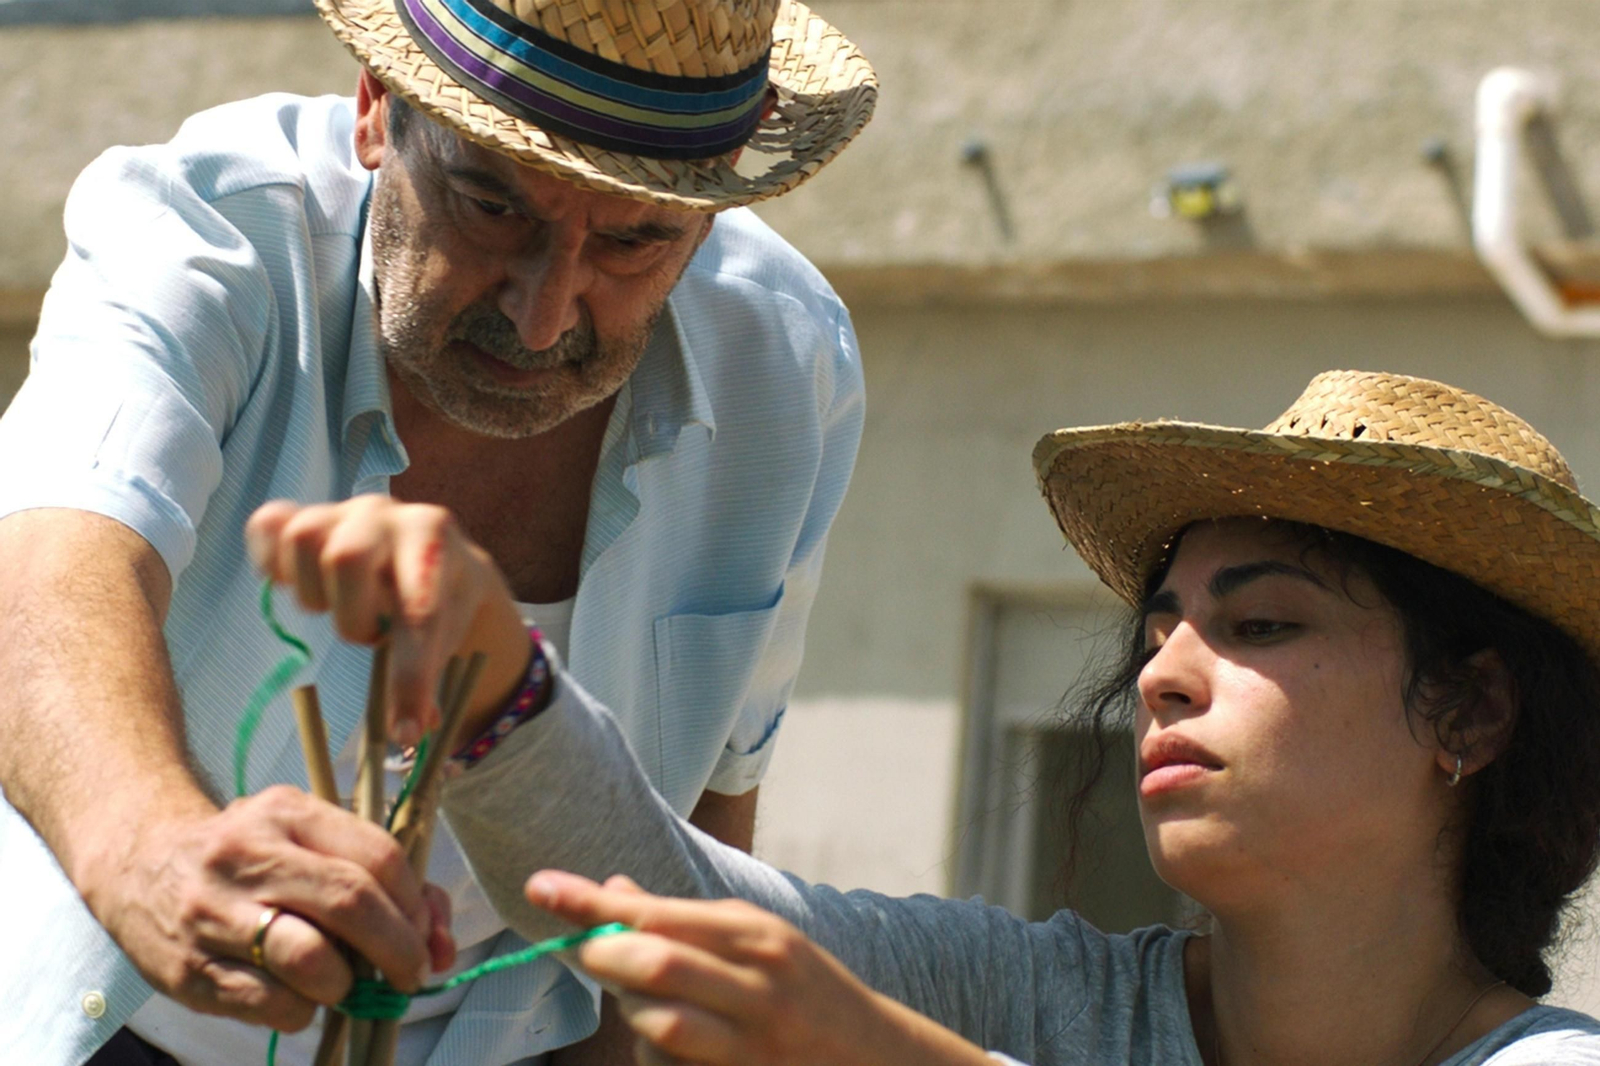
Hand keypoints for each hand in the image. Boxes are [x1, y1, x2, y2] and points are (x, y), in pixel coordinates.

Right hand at [84, 785, 453, 1030]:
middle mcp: (250, 856)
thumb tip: (442, 943)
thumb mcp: (307, 839)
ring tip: (345, 984)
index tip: (425, 934)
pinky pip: (271, 1005)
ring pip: (311, 960)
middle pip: (351, 903)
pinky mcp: (189, 969)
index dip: (415, 906)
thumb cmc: (250, 855)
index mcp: (289, 813)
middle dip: (398, 949)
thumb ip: (380, 880)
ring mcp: (215, 913)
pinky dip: (303, 1010)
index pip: (378, 857)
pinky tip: (298, 996)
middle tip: (410, 974)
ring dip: (347, 985)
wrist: (139, 862)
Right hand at [245, 495, 530, 746]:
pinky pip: (267, 525)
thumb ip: (428, 684)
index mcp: (435, 539)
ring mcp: (341, 508)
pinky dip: (271, 561)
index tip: (405, 729)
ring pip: (302, 538)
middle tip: (368, 635)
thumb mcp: (446, 636)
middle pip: (345, 557)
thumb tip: (409, 734)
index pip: (420, 613)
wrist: (433, 552)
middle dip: (352, 617)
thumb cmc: (439, 600)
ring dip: (312, 591)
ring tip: (335, 606)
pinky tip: (294, 583)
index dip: (410, 677)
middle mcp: (388, 512)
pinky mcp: (303, 510)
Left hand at [525, 871, 989, 1065]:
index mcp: (758, 935)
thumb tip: (613, 891)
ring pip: (656, 1023)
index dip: (591, 901)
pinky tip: (674, 1041)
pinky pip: (671, 1063)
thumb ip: (685, 921)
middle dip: (601, 956)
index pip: (658, 912)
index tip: (540, 888)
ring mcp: (754, 1041)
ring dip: (629, 1012)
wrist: (879, 1060)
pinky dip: (653, 1050)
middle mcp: (759, 984)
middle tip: (580, 950)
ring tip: (640, 1000)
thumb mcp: (758, 941)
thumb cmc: (805, 992)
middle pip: (652, 964)